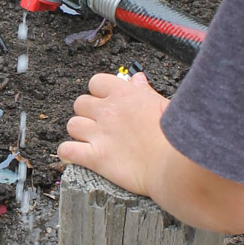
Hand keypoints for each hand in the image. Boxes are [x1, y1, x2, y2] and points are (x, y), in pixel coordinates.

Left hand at [59, 70, 168, 197]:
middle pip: (80, 103)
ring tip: (90, 141)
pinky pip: (66, 151)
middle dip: (87, 113)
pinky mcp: (96, 157)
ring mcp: (100, 134)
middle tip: (100, 125)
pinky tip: (73, 157)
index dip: (99, 93)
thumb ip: (146, 91)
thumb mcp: (164, 105)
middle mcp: (108, 111)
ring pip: (72, 125)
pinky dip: (66, 154)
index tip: (107, 102)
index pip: (96, 82)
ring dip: (79, 132)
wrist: (176, 166)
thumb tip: (137, 78)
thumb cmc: (176, 137)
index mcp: (125, 94)